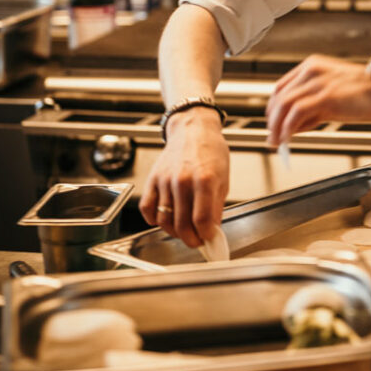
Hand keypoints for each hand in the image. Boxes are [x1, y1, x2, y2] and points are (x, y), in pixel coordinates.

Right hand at [139, 109, 229, 247]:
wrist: (192, 129)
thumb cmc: (210, 151)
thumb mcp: (223, 178)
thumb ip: (217, 206)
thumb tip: (212, 230)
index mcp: (205, 180)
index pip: (202, 220)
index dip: (206, 236)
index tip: (209, 239)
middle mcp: (183, 181)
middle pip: (182, 224)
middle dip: (191, 239)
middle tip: (196, 241)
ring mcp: (165, 181)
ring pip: (164, 220)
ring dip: (174, 232)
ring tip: (183, 231)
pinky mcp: (152, 179)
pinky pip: (147, 208)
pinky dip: (153, 220)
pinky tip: (164, 220)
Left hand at [265, 54, 370, 147]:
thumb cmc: (364, 93)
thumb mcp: (332, 96)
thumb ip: (311, 109)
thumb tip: (292, 127)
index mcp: (311, 67)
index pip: (281, 88)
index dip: (273, 109)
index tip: (272, 124)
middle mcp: (311, 71)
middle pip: (279, 97)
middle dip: (272, 121)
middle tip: (271, 138)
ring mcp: (317, 82)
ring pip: (284, 105)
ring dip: (277, 127)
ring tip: (277, 142)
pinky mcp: (325, 96)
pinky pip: (297, 113)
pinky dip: (288, 128)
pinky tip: (287, 138)